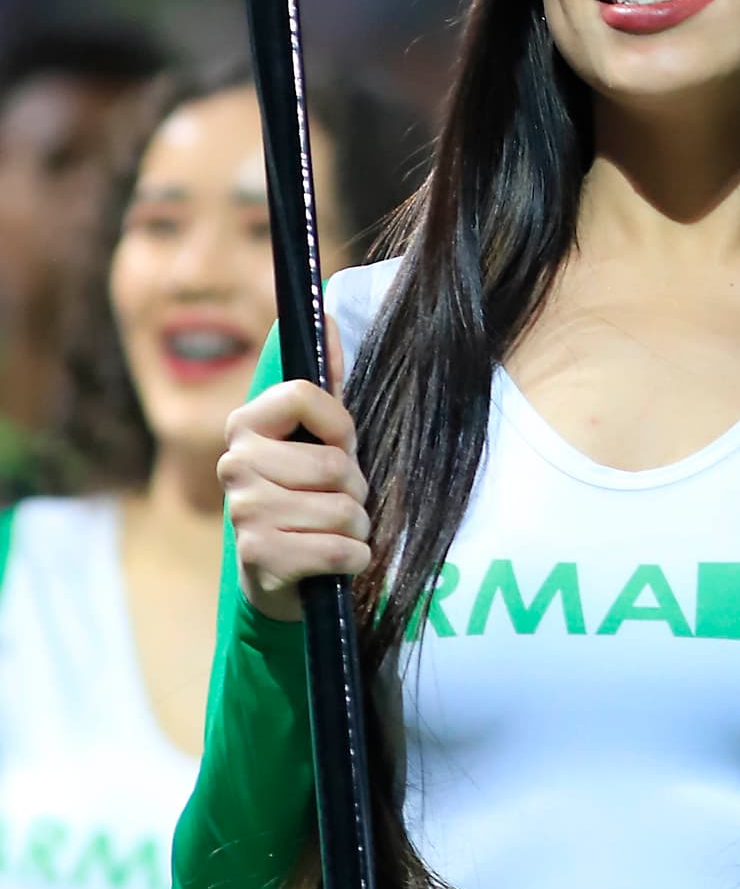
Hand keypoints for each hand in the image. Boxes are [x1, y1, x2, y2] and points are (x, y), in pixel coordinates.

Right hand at [218, 316, 370, 621]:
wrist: (281, 576)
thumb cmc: (308, 497)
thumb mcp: (320, 439)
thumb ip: (327, 381)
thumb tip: (327, 312)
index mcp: (245, 425)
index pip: (308, 396)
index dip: (342, 426)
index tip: (341, 445)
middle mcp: (234, 463)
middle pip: (334, 462)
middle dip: (356, 488)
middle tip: (337, 501)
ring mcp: (243, 511)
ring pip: (343, 509)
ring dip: (357, 527)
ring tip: (335, 531)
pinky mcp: (259, 557)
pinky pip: (339, 549)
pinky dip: (354, 558)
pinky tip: (336, 560)